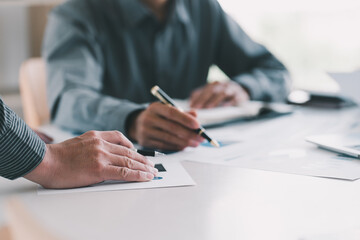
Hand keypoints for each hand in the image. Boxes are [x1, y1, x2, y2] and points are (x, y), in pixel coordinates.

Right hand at [24, 131, 157, 188]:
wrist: (45, 162)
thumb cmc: (57, 156)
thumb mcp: (78, 143)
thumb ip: (93, 146)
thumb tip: (105, 156)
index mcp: (95, 136)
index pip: (120, 138)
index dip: (132, 147)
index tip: (138, 153)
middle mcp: (101, 144)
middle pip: (128, 151)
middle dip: (142, 159)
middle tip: (151, 165)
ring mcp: (101, 155)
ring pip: (129, 161)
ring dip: (143, 167)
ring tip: (152, 172)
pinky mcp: (99, 169)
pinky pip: (124, 172)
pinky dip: (137, 175)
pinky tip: (145, 177)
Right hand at [128, 102, 203, 150]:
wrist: (138, 124)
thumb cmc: (158, 116)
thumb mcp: (167, 110)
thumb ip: (182, 112)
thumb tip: (195, 115)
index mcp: (155, 107)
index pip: (172, 113)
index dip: (186, 119)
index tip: (198, 125)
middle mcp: (148, 118)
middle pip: (171, 127)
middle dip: (189, 134)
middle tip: (201, 138)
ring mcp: (145, 131)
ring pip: (168, 138)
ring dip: (184, 142)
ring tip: (195, 143)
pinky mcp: (145, 142)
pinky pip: (164, 146)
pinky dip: (176, 147)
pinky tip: (184, 146)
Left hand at [190, 81, 249, 108]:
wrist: (243, 89)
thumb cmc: (223, 95)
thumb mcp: (213, 94)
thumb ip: (202, 97)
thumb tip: (190, 105)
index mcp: (212, 86)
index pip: (202, 90)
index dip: (196, 98)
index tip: (190, 106)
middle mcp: (220, 85)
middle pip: (210, 91)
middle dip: (203, 99)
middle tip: (197, 108)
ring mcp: (230, 89)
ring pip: (221, 93)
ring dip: (214, 101)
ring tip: (208, 108)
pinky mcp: (239, 95)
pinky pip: (234, 98)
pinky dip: (229, 102)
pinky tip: (224, 107)